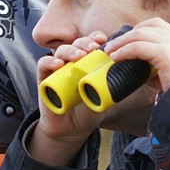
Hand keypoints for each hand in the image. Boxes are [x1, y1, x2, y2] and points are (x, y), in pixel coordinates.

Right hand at [29, 34, 111, 165]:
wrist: (71, 130)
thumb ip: (111, 89)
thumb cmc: (88, 112)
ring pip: (61, 51)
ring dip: (70, 50)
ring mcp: (57, 69)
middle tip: (93, 47)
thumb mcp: (104, 100)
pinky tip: (58, 64)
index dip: (95, 39)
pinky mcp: (44, 78)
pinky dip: (49, 62)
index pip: (90, 44)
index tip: (103, 40)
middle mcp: (72, 63)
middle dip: (85, 43)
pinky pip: (43, 64)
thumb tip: (126, 79)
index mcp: (87, 64)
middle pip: (77, 44)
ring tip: (79, 56)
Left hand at [102, 17, 169, 92]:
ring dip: (121, 42)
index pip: (155, 25)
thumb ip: (151, 64)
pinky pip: (138, 47)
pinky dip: (124, 51)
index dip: (137, 30)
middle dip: (126, 35)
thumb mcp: (165, 71)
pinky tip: (116, 58)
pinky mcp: (165, 53)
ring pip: (139, 34)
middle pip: (146, 26)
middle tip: (112, 46)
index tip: (124, 41)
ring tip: (110, 51)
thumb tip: (132, 64)